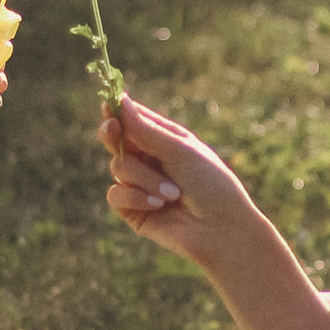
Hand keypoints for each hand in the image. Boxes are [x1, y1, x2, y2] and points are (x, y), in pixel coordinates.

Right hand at [99, 97, 264, 267]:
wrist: (221, 229)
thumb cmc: (211, 185)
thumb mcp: (179, 151)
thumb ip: (145, 130)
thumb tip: (120, 99)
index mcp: (165, 140)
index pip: (134, 119)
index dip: (118, 111)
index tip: (108, 105)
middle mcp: (150, 159)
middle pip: (116, 139)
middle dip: (112, 133)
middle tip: (112, 128)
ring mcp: (140, 184)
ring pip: (118, 167)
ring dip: (144, 178)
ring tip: (173, 193)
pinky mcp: (133, 210)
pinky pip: (116, 194)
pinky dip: (135, 197)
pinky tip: (157, 205)